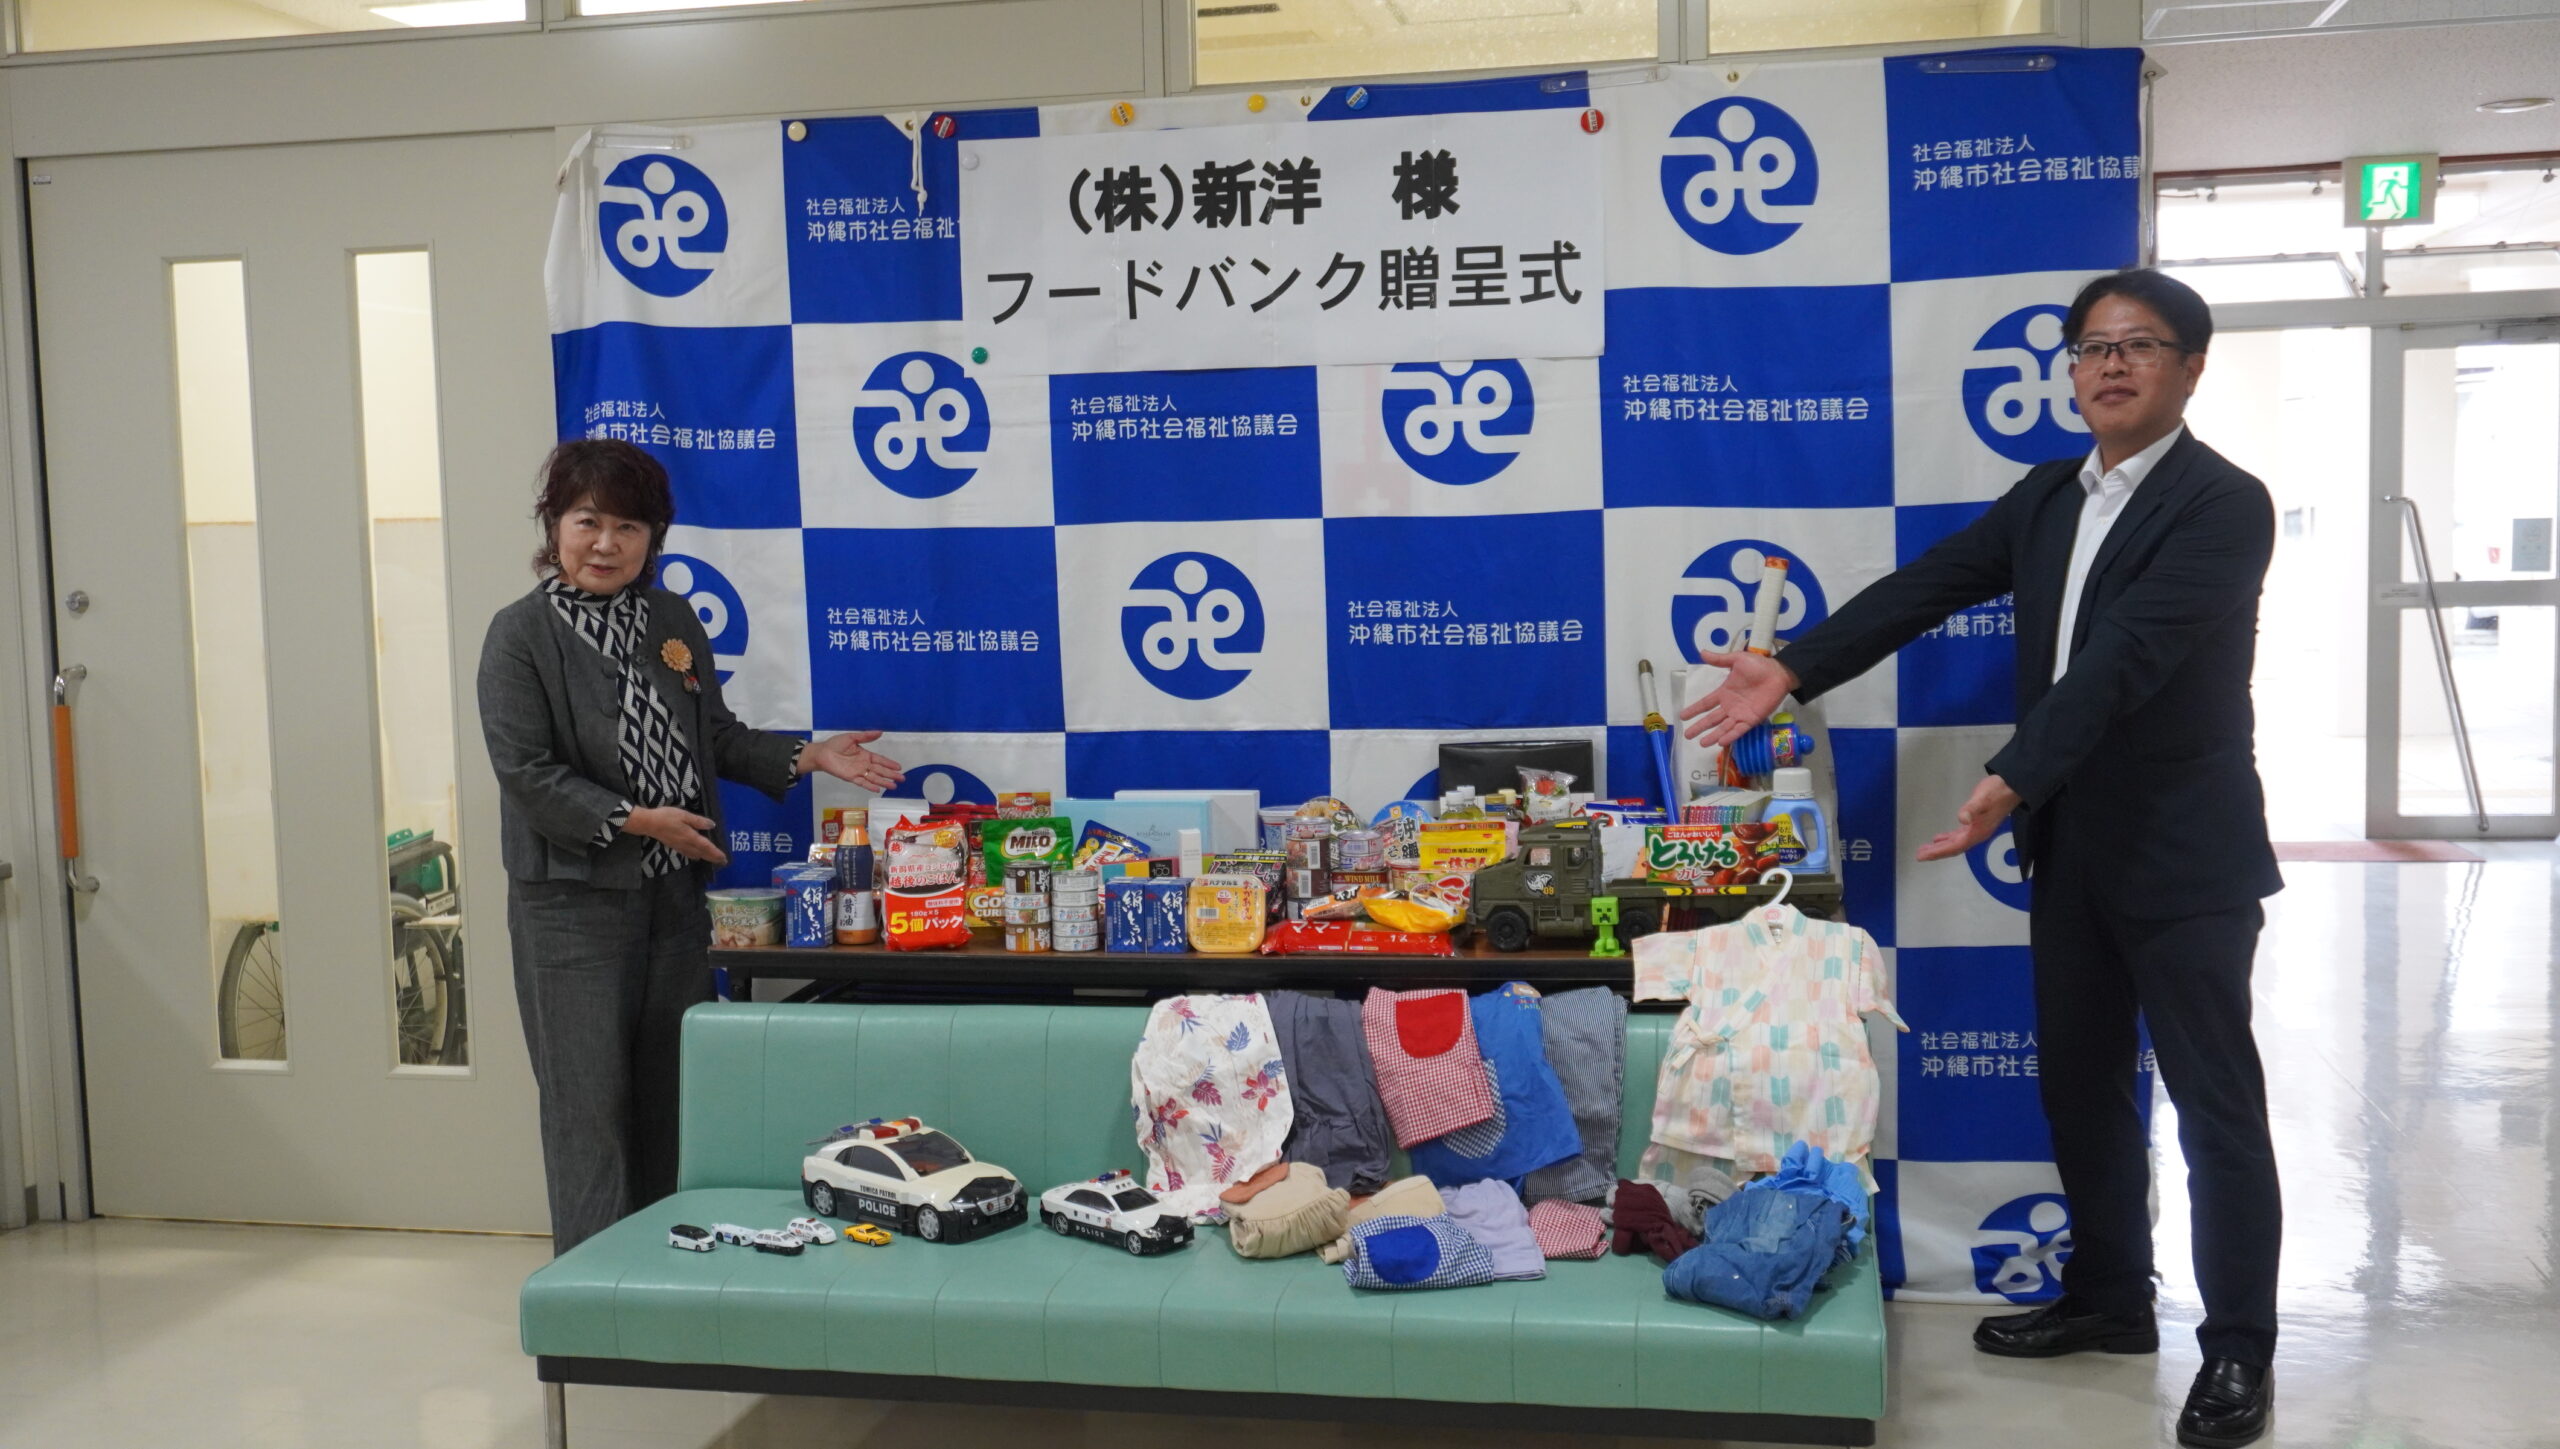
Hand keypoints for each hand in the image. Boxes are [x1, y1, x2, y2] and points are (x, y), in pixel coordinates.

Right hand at [627, 805, 729, 865]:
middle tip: (722, 862)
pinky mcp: (674, 846)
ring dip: (705, 858)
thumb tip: (712, 826)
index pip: (707, 847)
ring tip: (712, 859)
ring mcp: (679, 846)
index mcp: (691, 837)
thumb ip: (698, 821)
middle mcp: (687, 844)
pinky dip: (695, 856)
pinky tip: (696, 856)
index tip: (724, 858)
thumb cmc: (667, 817)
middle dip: (713, 858)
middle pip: (702, 853)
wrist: (648, 824)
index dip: (716, 853)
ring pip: (695, 855)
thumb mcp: (684, 815)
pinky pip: (688, 854)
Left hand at [800, 730, 905, 792]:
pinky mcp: (851, 778)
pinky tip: (878, 789)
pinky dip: (870, 786)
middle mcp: (864, 764)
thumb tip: (880, 732)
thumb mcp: (852, 737)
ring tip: (894, 786)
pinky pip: (862, 783)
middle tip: (902, 779)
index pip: (880, 760)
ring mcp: (858, 772)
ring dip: (884, 782)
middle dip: (891, 775)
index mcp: (865, 755)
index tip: (899, 767)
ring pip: (874, 778)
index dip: (889, 764)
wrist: (822, 753)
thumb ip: (866, 736)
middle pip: (880, 771)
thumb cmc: (835, 744)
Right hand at [1677, 651, 1800, 748]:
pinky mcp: (1752, 719)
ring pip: (1723, 727)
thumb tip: (1701, 652)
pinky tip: (1720, 742)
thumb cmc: (1759, 666)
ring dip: (1712, 735)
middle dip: (1699, 727)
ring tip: (1702, 744)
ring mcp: (1740, 714)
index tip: (1682, 716)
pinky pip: (1738, 730)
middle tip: (1687, 735)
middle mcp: (1730, 706)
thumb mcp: (1737, 659)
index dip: (1694, 710)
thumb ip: (1719, 660)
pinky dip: (1730, 736)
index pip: (1705, 704)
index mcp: (1724, 692)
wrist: (1779, 673)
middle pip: (1711, 719)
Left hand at [1915, 775, 2020, 861]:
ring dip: (1941, 847)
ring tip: (1925, 849)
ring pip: (1956, 843)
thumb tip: (1962, 820)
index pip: (1955, 846)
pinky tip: (1940, 839)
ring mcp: (1977, 829)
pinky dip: (1948, 839)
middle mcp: (1977, 834)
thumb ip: (1972, 809)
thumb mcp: (1982, 799)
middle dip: (1937, 852)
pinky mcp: (1977, 823)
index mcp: (1977, 832)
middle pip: (1954, 847)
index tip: (1923, 856)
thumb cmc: (1997, 792)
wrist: (2013, 786)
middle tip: (1919, 855)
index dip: (1938, 852)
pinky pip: (1959, 836)